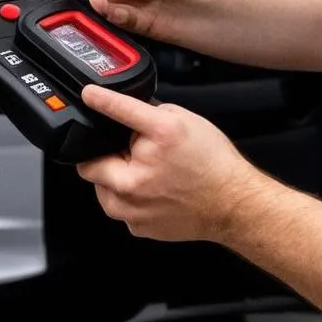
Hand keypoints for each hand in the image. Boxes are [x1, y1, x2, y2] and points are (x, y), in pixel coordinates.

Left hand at [77, 85, 269, 242]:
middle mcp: (140, 176)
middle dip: (106, 154)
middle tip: (128, 154)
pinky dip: (129, 197)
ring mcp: (134, 207)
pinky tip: (154, 192)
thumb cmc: (213, 164)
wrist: (233, 205)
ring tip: (146, 175)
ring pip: (102, 188)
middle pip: (92, 163)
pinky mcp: (136, 226)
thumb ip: (149, 114)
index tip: (88, 95)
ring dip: (114, 178)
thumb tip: (123, 115)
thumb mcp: (184, 120)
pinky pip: (119, 206)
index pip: (119, 111)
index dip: (100, 100)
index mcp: (158, 138)